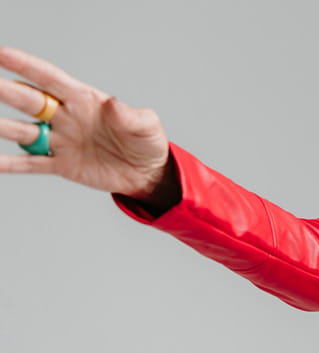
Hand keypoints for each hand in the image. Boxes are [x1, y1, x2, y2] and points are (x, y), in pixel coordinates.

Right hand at [0, 47, 177, 205]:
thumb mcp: (147, 126)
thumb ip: (131, 115)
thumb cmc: (147, 143)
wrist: (147, 174)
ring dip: (2, 126)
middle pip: (29, 101)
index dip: (27, 66)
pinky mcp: (62, 165)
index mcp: (84, 100)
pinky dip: (10, 164)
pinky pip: (31, 163)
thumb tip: (113, 104)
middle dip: (6, 91)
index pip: (50, 79)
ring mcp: (62, 141)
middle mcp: (67, 117)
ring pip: (23, 131)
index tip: (3, 55)